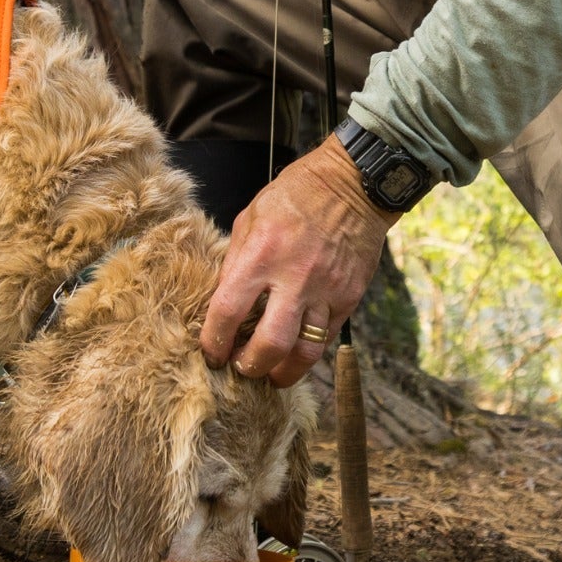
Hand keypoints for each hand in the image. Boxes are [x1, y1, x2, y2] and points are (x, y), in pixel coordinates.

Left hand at [199, 139, 398, 385]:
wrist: (351, 186)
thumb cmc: (293, 197)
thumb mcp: (249, 218)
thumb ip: (235, 261)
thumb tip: (222, 301)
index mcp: (261, 254)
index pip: (228, 311)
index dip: (214, 340)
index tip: (210, 354)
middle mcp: (294, 277)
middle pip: (269, 344)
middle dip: (250, 367)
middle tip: (241, 370)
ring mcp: (326, 290)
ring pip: (304, 352)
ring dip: (283, 372)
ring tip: (270, 375)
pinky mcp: (349, 297)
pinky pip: (326, 337)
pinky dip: (308, 351)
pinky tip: (295, 352)